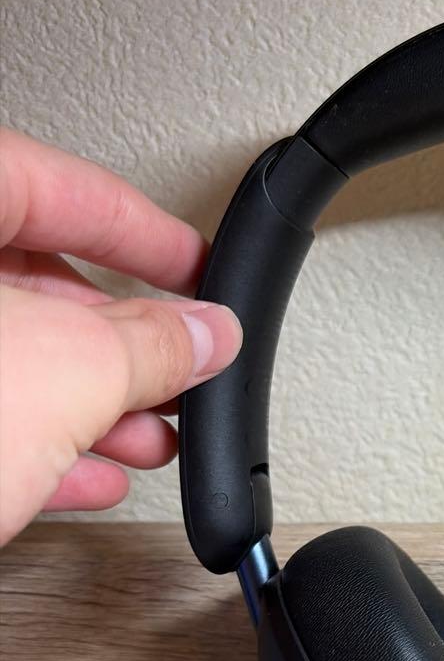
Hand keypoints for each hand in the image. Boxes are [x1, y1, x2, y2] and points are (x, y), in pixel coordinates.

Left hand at [0, 128, 242, 545]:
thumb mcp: (62, 372)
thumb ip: (150, 344)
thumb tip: (207, 335)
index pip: (61, 186)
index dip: (150, 235)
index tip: (201, 270)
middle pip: (34, 281)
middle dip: (127, 343)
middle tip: (187, 370)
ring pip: (8, 357)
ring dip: (93, 404)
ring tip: (154, 438)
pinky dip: (36, 444)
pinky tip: (90, 474)